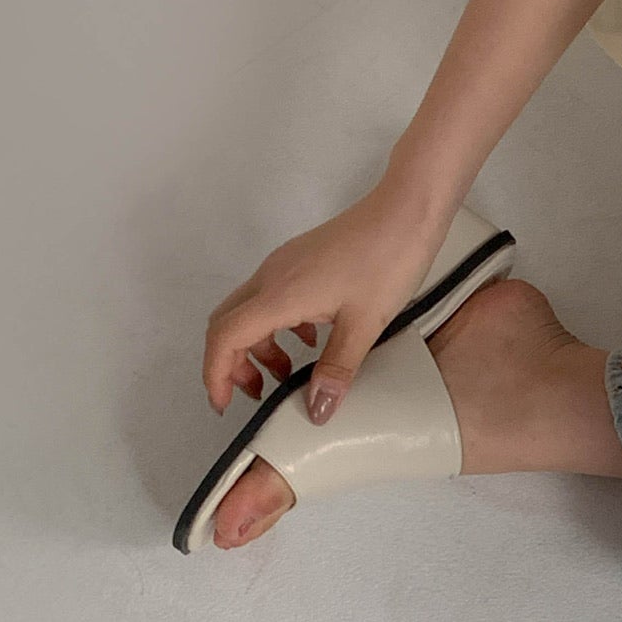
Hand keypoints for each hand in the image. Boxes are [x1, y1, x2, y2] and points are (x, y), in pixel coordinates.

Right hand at [201, 177, 451, 424]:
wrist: (405, 211)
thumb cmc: (387, 259)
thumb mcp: (363, 325)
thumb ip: (336, 370)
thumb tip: (317, 410)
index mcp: (278, 295)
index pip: (225, 337)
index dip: (216, 374)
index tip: (224, 404)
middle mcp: (271, 277)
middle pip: (227, 323)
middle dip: (231, 364)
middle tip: (254, 395)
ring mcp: (283, 266)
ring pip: (249, 311)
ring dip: (257, 347)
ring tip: (285, 374)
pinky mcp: (299, 261)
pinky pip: (271, 299)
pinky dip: (278, 327)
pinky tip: (309, 341)